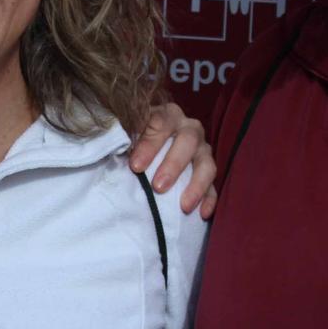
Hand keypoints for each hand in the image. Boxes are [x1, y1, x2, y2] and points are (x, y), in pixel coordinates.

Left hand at [130, 102, 218, 218]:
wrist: (150, 145)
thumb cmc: (136, 138)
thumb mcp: (128, 131)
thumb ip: (123, 135)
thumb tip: (113, 146)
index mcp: (167, 115)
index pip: (161, 123)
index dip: (149, 145)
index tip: (136, 167)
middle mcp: (189, 128)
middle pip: (188, 141)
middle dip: (173, 165)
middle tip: (158, 187)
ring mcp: (202, 149)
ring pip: (206, 163)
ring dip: (196, 185)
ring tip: (183, 206)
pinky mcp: (208, 170)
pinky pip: (214, 185)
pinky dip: (209, 199)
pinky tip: (202, 213)